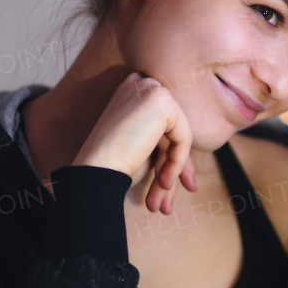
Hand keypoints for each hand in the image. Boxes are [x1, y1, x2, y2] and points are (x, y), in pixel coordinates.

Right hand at [72, 72, 198, 213]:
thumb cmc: (113, 165)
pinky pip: (183, 137)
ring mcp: (150, 88)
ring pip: (179, 135)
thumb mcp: (145, 152)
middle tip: (168, 203)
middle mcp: (140, 83)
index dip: (171, 157)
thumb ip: (168, 148)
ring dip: (173, 171)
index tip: (169, 186)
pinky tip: (164, 182)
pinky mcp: (160, 100)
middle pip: (172, 130)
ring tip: (162, 203)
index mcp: (133, 92)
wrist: (95, 170)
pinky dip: (177, 163)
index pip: (164, 125)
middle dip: (174, 167)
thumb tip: (192, 176)